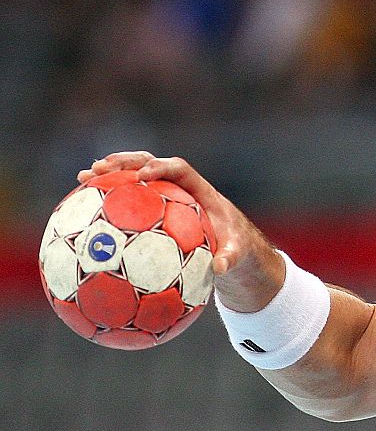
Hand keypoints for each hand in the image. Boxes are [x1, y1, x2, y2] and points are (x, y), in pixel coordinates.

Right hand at [79, 152, 282, 310]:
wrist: (230, 242)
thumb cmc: (233, 244)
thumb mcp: (236, 252)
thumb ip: (230, 257)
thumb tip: (220, 268)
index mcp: (199, 190)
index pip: (178, 169)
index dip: (160, 167)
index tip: (143, 175)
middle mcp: (177, 185)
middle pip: (148, 162)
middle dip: (125, 162)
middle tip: (102, 167)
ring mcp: (162, 193)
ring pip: (132, 175)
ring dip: (108, 174)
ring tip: (83, 177)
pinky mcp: (151, 205)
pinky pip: (127, 197)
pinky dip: (107, 198)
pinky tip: (82, 206)